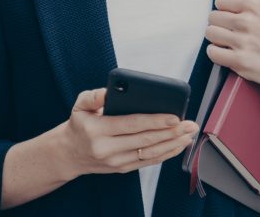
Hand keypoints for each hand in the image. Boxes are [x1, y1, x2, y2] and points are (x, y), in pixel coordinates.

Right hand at [60, 88, 198, 179]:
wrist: (69, 153)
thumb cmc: (79, 124)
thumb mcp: (80, 104)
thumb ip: (93, 95)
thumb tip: (109, 91)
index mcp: (98, 130)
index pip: (132, 125)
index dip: (155, 121)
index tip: (174, 116)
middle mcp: (108, 149)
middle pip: (145, 140)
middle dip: (171, 132)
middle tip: (190, 124)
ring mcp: (116, 162)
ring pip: (150, 154)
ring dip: (173, 144)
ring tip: (189, 134)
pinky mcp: (123, 168)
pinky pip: (148, 162)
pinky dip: (166, 154)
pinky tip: (178, 145)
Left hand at [205, 0, 259, 96]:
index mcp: (255, 6)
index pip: (221, 0)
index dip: (225, 8)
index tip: (233, 14)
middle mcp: (246, 22)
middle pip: (213, 17)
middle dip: (220, 23)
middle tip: (230, 29)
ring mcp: (242, 42)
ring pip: (210, 33)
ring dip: (216, 37)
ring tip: (227, 40)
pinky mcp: (239, 61)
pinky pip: (212, 52)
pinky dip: (216, 53)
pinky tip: (226, 52)